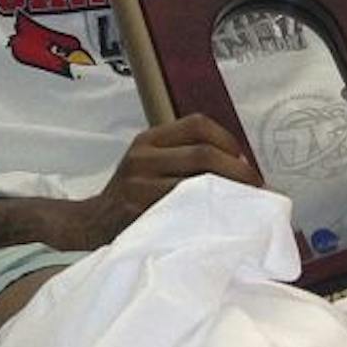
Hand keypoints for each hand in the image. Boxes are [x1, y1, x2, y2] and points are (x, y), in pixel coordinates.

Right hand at [79, 113, 261, 244]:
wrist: (90, 222)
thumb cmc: (130, 193)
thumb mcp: (147, 162)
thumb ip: (181, 156)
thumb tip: (239, 163)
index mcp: (148, 139)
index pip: (197, 124)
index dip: (227, 138)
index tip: (243, 158)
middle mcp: (143, 157)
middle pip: (202, 153)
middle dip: (237, 170)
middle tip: (256, 187)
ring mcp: (139, 186)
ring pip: (196, 183)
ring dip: (228, 194)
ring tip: (245, 204)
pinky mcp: (140, 213)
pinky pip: (184, 211)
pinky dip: (208, 214)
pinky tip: (221, 221)